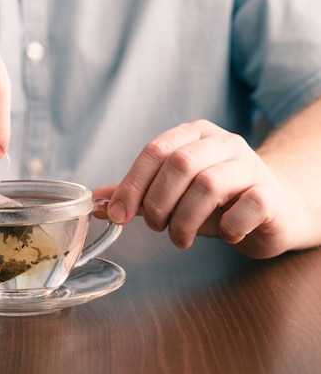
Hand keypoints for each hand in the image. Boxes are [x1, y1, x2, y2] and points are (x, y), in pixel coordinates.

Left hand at [93, 120, 296, 258]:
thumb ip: (137, 194)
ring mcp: (250, 165)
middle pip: (179, 164)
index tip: (117, 215)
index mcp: (193, 135)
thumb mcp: (172, 194)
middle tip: (157, 228)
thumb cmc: (216, 201)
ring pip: (208, 185)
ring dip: (185, 220)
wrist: (274, 208)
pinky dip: (228, 227)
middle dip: (158, 203)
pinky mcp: (271, 193)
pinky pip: (247, 206)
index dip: (132, 185)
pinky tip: (224, 235)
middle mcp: (222, 143)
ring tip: (181, 238)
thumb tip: (98, 200)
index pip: (155, 150)